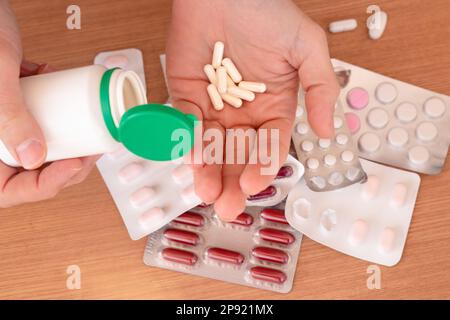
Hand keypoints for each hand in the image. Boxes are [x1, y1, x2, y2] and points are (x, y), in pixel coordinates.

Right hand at [0, 1, 97, 207]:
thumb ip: (9, 115)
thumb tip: (36, 157)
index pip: (10, 190)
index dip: (48, 184)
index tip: (77, 164)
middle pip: (31, 168)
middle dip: (67, 160)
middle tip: (93, 148)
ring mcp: (0, 117)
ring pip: (37, 141)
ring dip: (66, 135)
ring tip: (89, 125)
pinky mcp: (10, 98)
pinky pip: (35, 114)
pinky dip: (54, 106)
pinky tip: (62, 88)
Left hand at [167, 0, 338, 219]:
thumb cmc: (268, 11)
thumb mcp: (307, 47)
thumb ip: (320, 89)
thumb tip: (328, 131)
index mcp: (274, 106)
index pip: (270, 145)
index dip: (264, 165)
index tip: (256, 182)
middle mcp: (244, 112)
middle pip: (239, 155)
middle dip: (233, 181)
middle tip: (228, 206)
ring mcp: (214, 106)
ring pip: (211, 146)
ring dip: (208, 170)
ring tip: (207, 192)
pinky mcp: (186, 94)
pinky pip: (185, 123)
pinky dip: (187, 139)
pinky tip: (191, 157)